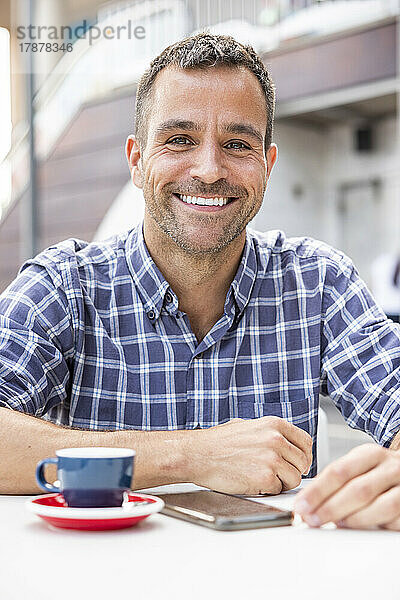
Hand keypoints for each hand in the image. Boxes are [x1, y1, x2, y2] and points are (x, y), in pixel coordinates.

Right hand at [190, 416, 312, 494]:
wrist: (198, 454)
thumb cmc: (218, 442)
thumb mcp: (249, 426)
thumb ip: (271, 433)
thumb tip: (287, 443)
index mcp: (274, 424)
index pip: (305, 442)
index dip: (302, 455)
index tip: (297, 463)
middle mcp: (276, 439)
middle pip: (302, 463)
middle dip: (292, 471)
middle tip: (277, 474)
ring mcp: (272, 458)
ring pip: (294, 479)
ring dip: (281, 482)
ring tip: (262, 477)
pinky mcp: (265, 478)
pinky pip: (279, 490)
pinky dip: (268, 490)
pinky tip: (253, 482)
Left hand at [294, 443, 399, 529]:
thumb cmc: (378, 471)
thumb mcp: (358, 465)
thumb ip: (335, 479)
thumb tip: (306, 500)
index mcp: (371, 454)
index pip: (340, 471)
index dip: (318, 490)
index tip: (302, 505)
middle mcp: (390, 468)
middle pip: (357, 489)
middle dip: (330, 508)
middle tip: (312, 519)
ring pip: (379, 506)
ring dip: (353, 519)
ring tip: (336, 524)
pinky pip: (394, 519)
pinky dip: (376, 525)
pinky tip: (361, 527)